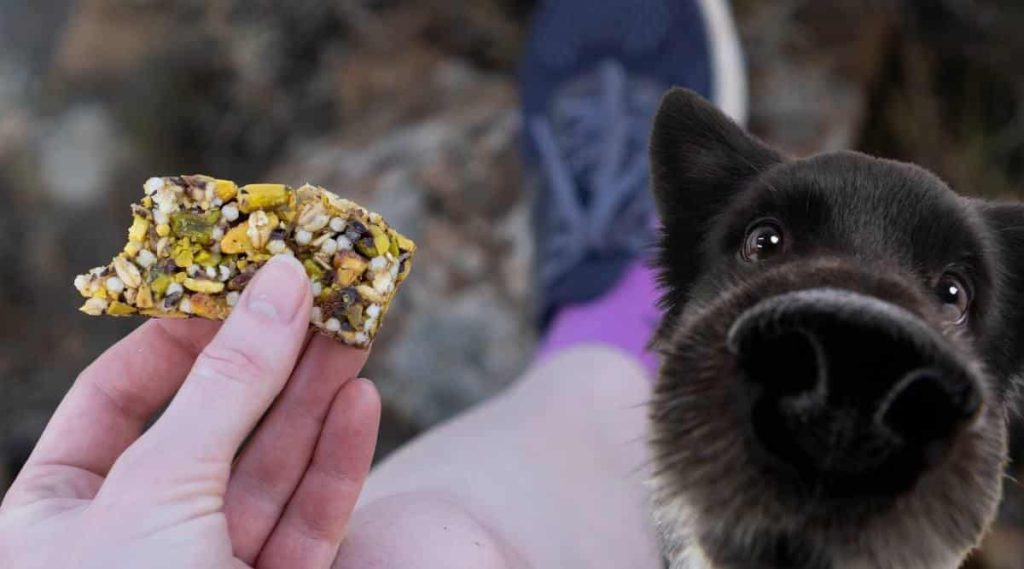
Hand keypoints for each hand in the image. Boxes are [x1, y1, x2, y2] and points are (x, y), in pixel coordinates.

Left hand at [0, 256, 380, 568]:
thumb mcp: (156, 488)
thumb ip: (225, 382)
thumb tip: (275, 280)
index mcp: (57, 514)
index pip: (115, 397)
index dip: (176, 333)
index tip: (233, 279)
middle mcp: (133, 537)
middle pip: (209, 421)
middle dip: (266, 353)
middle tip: (315, 286)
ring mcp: (209, 567)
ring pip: (268, 462)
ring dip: (314, 391)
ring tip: (355, 322)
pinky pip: (307, 514)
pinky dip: (337, 458)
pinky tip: (360, 397)